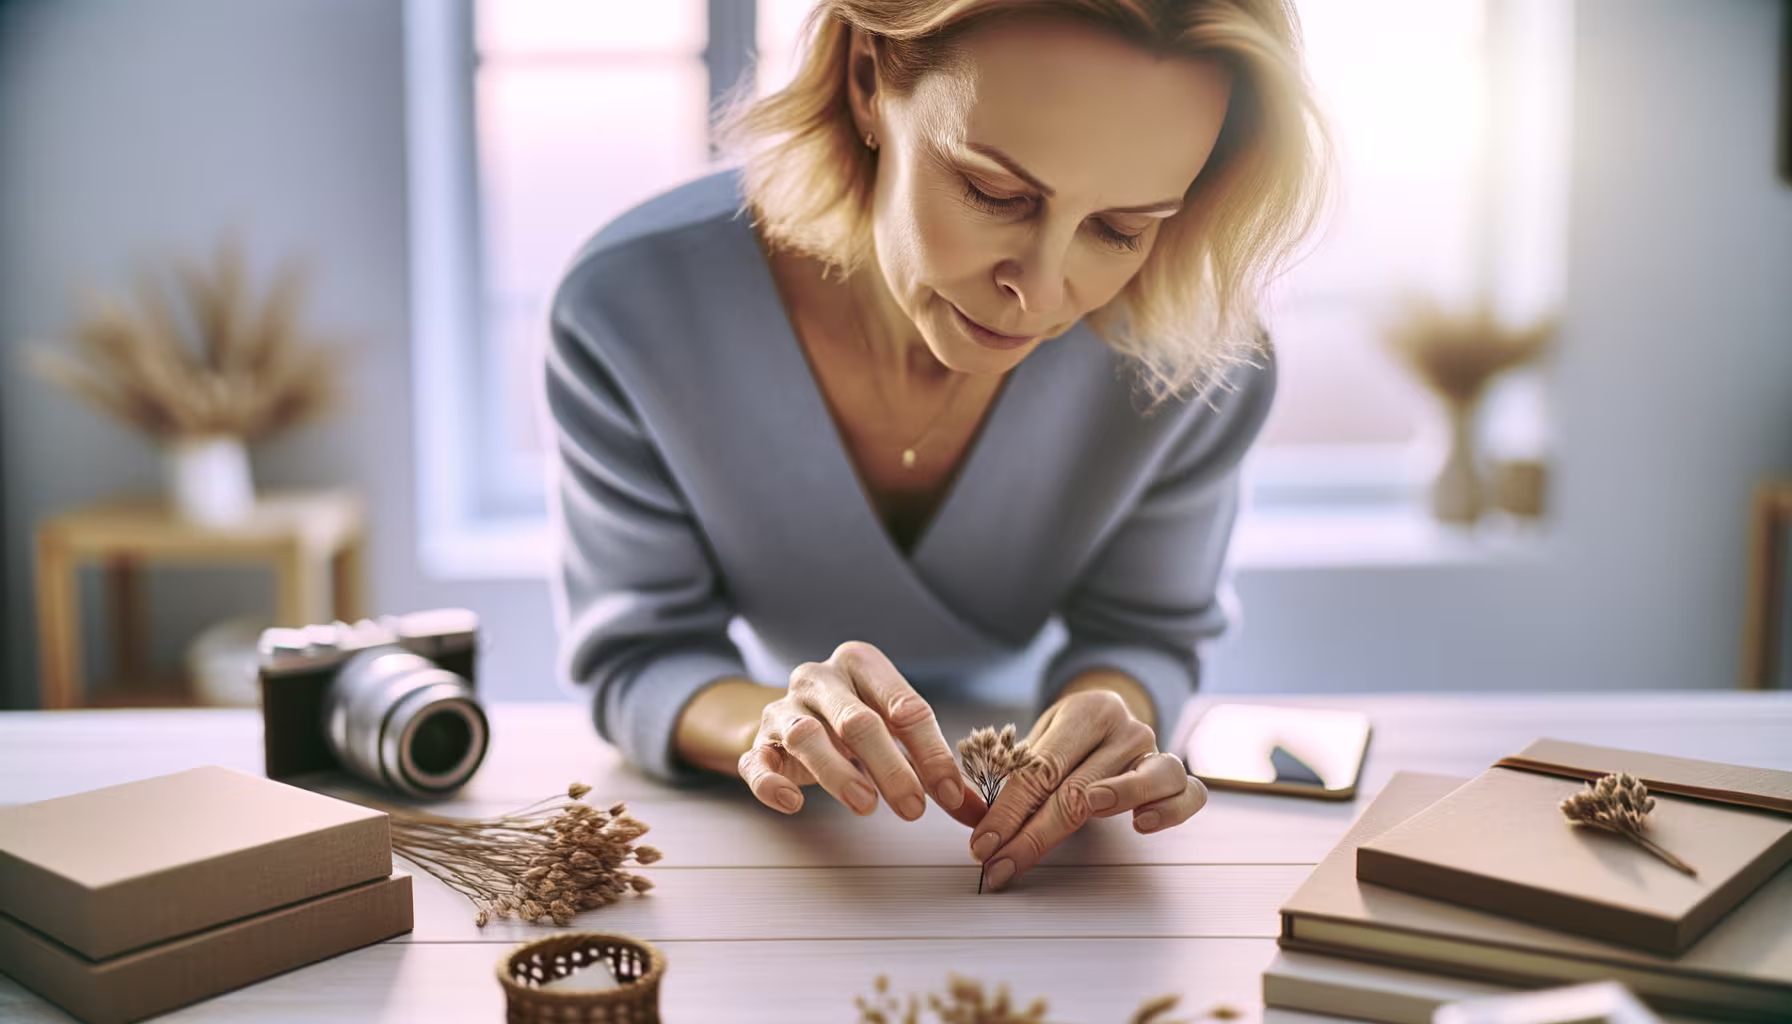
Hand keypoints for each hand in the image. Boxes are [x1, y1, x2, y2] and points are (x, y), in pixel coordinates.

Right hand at [737, 641, 986, 826]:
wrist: (794, 715)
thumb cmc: (857, 719)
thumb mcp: (899, 732)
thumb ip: (935, 769)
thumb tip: (975, 812)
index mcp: (862, 663)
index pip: (905, 706)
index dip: (932, 753)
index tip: (951, 794)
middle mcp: (819, 678)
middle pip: (857, 720)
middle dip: (890, 766)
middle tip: (914, 808)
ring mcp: (783, 708)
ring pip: (806, 736)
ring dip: (838, 773)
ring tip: (866, 805)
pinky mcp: (757, 743)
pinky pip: (756, 763)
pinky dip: (771, 784)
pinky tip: (793, 803)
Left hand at [970, 689, 1207, 890]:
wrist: (1111, 717)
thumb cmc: (1068, 740)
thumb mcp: (1040, 742)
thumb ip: (1014, 777)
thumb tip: (976, 823)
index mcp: (1084, 712)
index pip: (1040, 768)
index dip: (1008, 812)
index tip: (983, 846)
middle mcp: (1124, 727)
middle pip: (1080, 785)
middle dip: (1034, 833)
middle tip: (1002, 864)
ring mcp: (1155, 750)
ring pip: (1148, 776)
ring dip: (1117, 798)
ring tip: (1088, 811)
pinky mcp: (1178, 776)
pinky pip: (1188, 794)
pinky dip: (1170, 809)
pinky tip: (1143, 825)